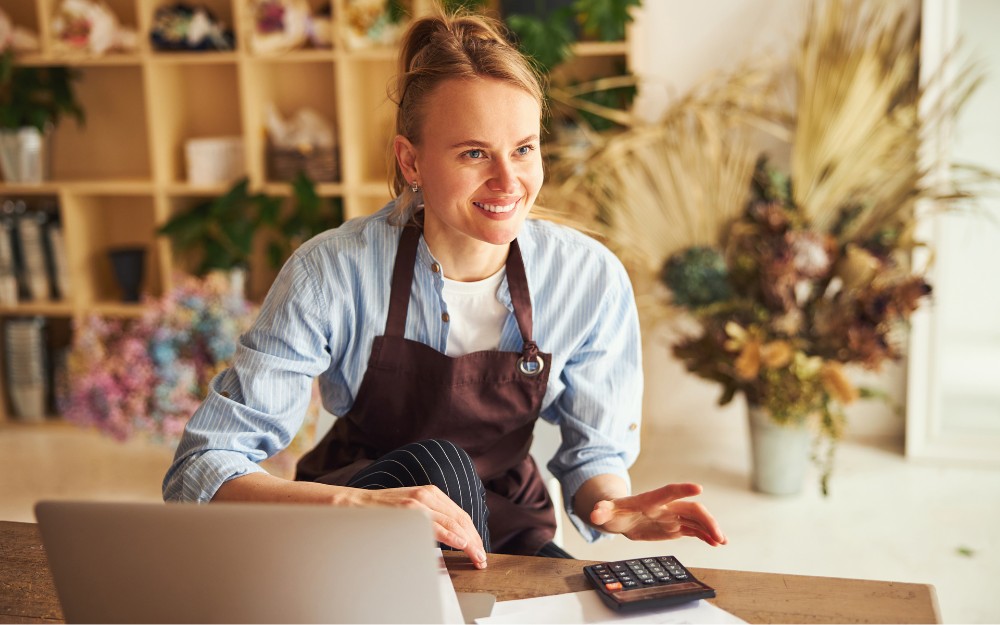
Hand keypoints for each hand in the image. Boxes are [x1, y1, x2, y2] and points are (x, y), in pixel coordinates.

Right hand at [354, 485, 488, 568]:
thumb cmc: (382, 511)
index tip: (479, 548)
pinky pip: (436, 525)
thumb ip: (430, 517)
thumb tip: (450, 536)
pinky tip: (462, 544)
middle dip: (475, 540)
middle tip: (482, 557)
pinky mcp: (410, 511)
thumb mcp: (411, 509)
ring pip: (454, 522)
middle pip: (462, 519)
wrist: (355, 505)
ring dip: (469, 542)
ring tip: (477, 556)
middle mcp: (428, 495)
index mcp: (431, 493)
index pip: (460, 515)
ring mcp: (419, 502)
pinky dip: (452, 535)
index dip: (473, 533)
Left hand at [589, 483, 726, 545]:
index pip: (667, 492)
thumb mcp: (606, 511)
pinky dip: (705, 536)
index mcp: (650, 500)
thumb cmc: (614, 511)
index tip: (698, 488)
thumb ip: (602, 510)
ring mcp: (672, 516)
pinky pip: (693, 530)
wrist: (620, 516)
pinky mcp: (674, 527)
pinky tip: (715, 543)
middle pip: (690, 509)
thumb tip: (593, 513)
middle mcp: (665, 506)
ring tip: (722, 541)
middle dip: (705, 520)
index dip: (681, 490)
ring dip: (710, 529)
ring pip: (696, 520)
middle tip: (718, 535)